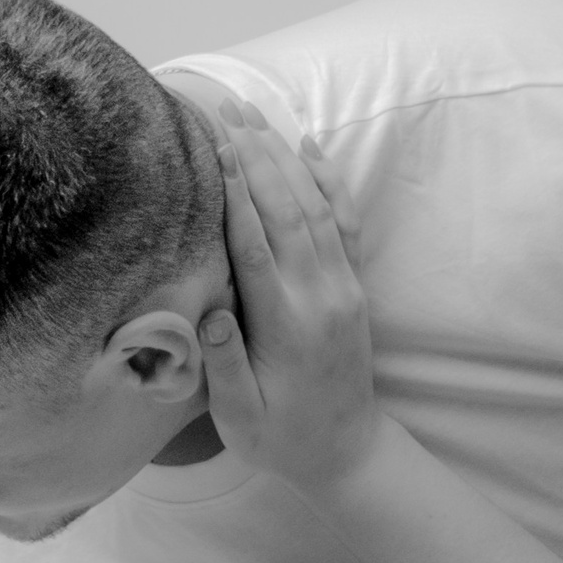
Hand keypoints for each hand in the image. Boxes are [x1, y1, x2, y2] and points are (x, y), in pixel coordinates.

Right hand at [199, 114, 381, 494]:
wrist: (345, 453)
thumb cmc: (280, 439)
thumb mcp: (241, 418)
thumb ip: (226, 366)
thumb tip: (208, 316)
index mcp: (286, 325)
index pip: (257, 245)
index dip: (236, 194)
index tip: (216, 148)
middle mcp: (319, 297)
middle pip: (287, 210)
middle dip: (257, 156)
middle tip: (226, 109)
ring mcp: (342, 287)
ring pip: (315, 206)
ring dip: (284, 156)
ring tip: (254, 114)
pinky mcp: (354, 286)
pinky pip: (344, 221)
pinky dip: (328, 179)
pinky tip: (306, 145)